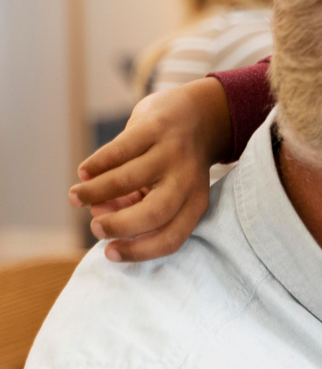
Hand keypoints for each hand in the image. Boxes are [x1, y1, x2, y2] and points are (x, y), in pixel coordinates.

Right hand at [68, 78, 231, 261]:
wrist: (197, 115)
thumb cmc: (173, 163)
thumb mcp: (166, 188)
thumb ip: (137, 205)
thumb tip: (99, 214)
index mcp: (195, 202)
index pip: (172, 237)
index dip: (139, 251)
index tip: (109, 253)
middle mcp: (188, 179)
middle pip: (156, 213)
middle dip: (120, 225)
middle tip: (95, 227)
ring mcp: (172, 152)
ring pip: (128, 179)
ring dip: (96, 192)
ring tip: (77, 197)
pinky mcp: (154, 128)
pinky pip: (119, 151)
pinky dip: (96, 165)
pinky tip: (84, 173)